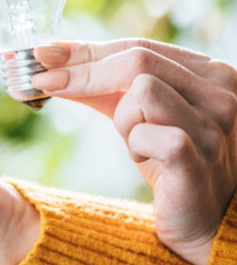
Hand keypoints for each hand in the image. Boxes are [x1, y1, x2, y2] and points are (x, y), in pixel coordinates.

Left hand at [33, 39, 236, 264]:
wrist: (200, 217)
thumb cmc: (167, 158)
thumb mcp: (133, 112)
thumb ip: (100, 84)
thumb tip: (49, 58)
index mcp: (209, 73)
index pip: (139, 47)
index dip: (87, 50)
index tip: (44, 54)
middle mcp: (221, 93)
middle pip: (137, 60)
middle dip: (84, 73)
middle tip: (48, 83)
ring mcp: (214, 126)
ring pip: (142, 91)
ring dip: (123, 118)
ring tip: (135, 141)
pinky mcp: (198, 158)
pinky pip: (146, 133)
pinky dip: (135, 144)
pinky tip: (145, 158)